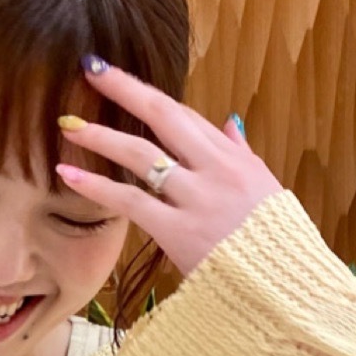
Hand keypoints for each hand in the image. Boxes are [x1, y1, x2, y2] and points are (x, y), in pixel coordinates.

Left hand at [57, 59, 282, 278]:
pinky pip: (131, 202)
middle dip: (124, 88)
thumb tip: (230, 122)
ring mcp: (196, 198)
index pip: (185, 115)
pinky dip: (97, 186)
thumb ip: (243, 154)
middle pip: (163, 115)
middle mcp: (215, 169)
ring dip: (101, 136)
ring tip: (67, 125)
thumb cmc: (277, 242)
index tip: (119, 79)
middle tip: (92, 70)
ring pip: (141, 154)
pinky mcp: (179, 231)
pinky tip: (69, 175)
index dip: (149, 95)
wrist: (288, 285)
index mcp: (234, 158)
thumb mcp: (268, 188)